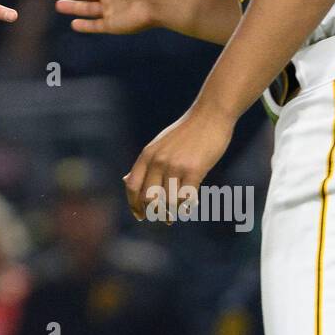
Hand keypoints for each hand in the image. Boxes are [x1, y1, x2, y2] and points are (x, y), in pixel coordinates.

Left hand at [124, 105, 234, 222]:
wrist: (210, 116)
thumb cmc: (186, 132)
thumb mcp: (158, 145)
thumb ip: (144, 164)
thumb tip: (125, 181)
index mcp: (147, 155)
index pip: (132, 186)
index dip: (134, 204)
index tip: (140, 215)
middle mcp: (158, 161)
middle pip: (148, 198)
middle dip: (153, 212)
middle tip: (161, 219)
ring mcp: (175, 165)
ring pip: (168, 201)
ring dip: (170, 213)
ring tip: (174, 216)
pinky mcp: (194, 170)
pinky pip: (186, 197)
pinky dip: (186, 206)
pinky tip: (187, 207)